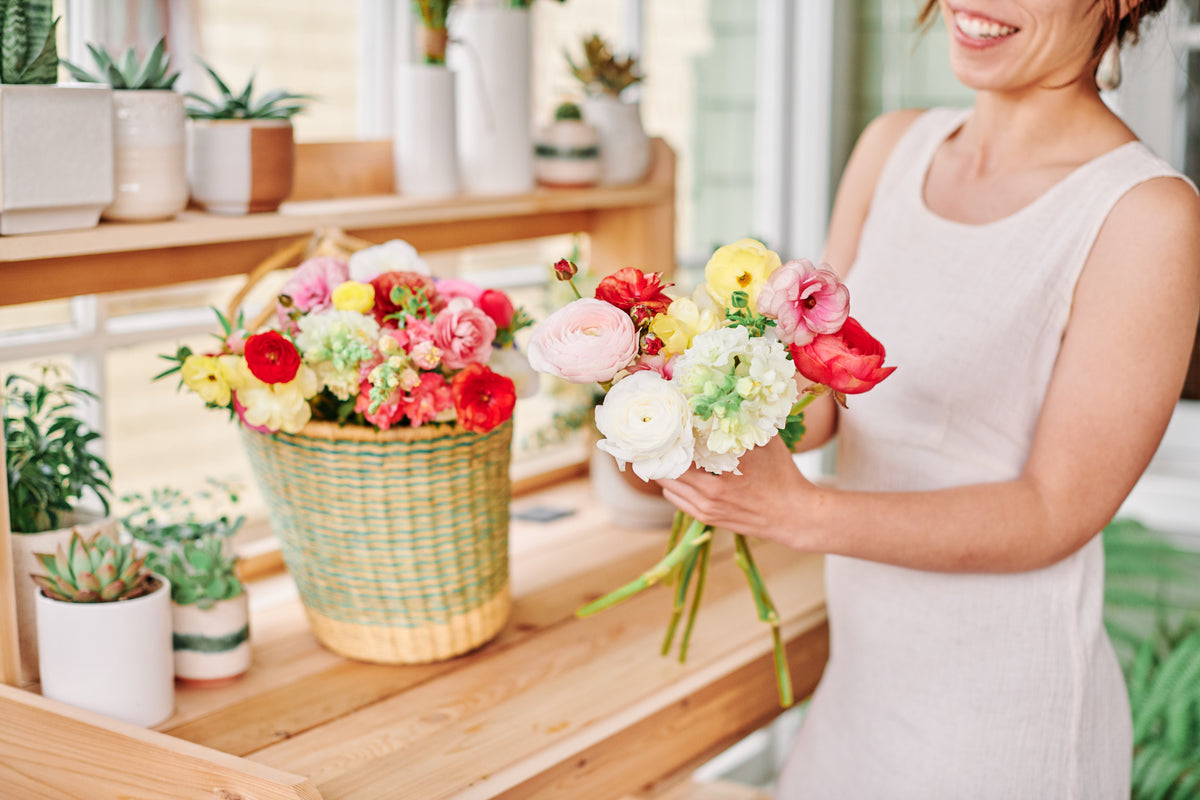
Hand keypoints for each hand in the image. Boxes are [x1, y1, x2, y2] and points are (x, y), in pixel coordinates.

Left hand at [656, 437, 819, 548]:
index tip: (665, 423)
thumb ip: (743, 422)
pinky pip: (676, 499)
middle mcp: (707, 496)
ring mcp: (705, 509)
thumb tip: (726, 398)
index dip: (668, 439)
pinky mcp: (707, 518)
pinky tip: (684, 471)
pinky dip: (675, 485)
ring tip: (671, 451)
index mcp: (719, 478)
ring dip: (668, 469)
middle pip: (665, 472)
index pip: (678, 456)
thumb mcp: (765, 444)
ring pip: (667, 487)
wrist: (794, 515)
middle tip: (663, 436)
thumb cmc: (782, 476)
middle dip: (664, 453)